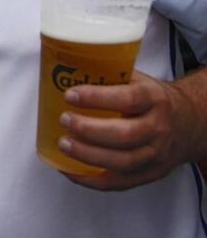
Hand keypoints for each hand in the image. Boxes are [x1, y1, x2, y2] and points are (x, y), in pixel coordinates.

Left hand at [58, 70, 200, 190]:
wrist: (188, 122)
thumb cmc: (152, 98)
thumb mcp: (137, 80)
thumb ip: (109, 76)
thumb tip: (65, 70)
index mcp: (154, 99)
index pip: (128, 99)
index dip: (96, 98)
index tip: (70, 95)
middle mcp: (158, 128)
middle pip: (124, 135)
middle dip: (89, 130)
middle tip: (65, 120)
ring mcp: (156, 154)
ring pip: (123, 162)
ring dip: (88, 155)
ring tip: (64, 145)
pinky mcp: (151, 173)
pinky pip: (120, 182)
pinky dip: (92, 180)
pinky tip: (70, 170)